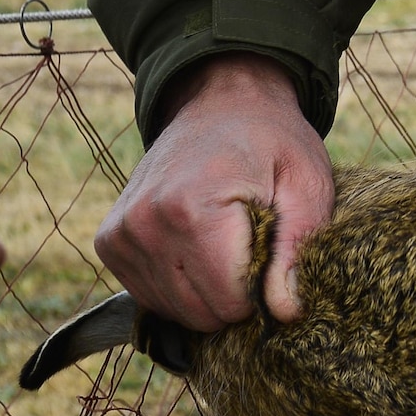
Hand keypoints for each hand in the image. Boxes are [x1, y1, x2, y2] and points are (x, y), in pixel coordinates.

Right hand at [95, 53, 333, 331]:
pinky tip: (195, 244)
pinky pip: (151, 296)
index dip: (262, 287)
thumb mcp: (306, 184)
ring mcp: (121, 233)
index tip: (269, 246)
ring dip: (205, 288)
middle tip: (247, 240)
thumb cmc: (270, 142)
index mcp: (193, 206)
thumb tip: (284, 313)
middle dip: (234, 291)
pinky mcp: (110, 242)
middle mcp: (146, 222)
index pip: (231, 301)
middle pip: (202, 313)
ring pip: (175, 311)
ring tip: (221, 237)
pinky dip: (179, 283)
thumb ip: (296, 250)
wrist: (219, 102)